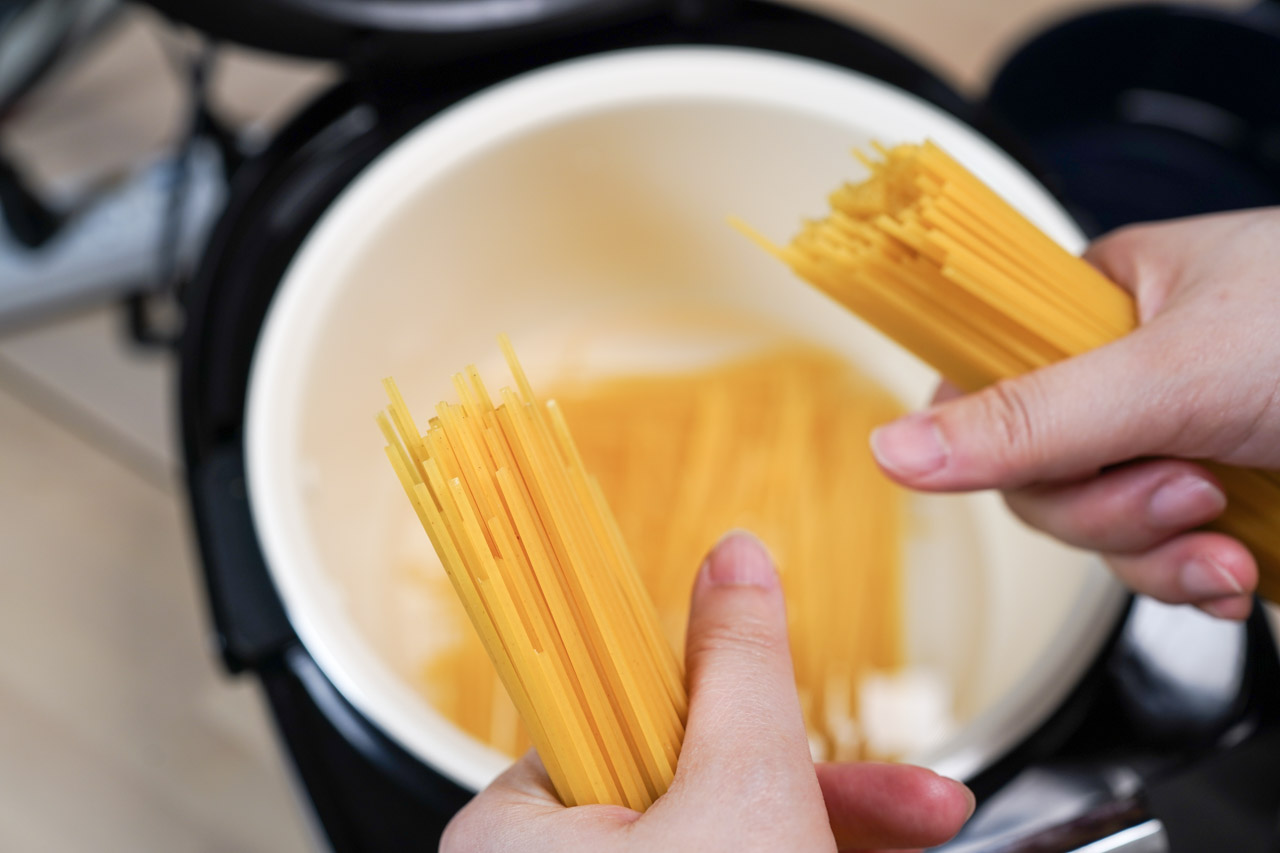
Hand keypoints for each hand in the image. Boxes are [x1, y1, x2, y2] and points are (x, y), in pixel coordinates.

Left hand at [440, 531, 973, 851]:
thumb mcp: (741, 788)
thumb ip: (737, 662)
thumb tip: (733, 552)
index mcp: (513, 826)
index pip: (621, 710)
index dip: (730, 704)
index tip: (799, 713)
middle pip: (688, 788)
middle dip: (822, 795)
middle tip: (921, 803)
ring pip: (719, 846)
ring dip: (829, 839)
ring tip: (921, 836)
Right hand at [868, 208, 1279, 619]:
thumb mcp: (1178, 371)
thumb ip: (1035, 417)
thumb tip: (895, 448)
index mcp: (1101, 305)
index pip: (985, 379)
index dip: (989, 438)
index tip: (1030, 468)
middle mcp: (1126, 374)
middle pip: (1037, 474)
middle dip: (1106, 506)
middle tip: (1179, 489)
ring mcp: (1171, 442)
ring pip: (1097, 529)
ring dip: (1157, 552)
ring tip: (1226, 528)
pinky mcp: (1217, 507)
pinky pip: (1157, 563)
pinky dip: (1193, 581)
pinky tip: (1242, 571)